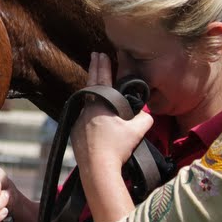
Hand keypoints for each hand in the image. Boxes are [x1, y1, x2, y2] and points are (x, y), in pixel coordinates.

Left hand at [72, 53, 153, 169]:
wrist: (97, 168)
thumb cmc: (117, 148)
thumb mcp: (137, 131)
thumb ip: (145, 117)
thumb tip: (147, 112)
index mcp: (100, 105)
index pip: (102, 79)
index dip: (103, 66)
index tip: (101, 53)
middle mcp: (86, 108)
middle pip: (90, 84)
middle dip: (94, 68)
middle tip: (94, 55)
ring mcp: (78, 119)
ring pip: (86, 100)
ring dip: (91, 90)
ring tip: (94, 81)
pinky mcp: (74, 131)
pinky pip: (82, 116)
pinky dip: (88, 109)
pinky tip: (92, 111)